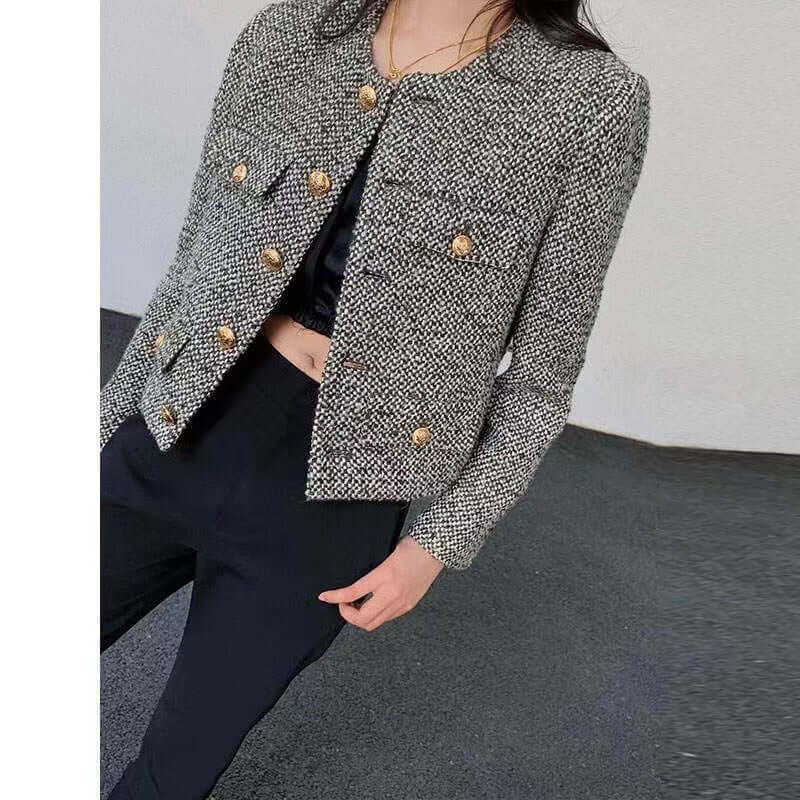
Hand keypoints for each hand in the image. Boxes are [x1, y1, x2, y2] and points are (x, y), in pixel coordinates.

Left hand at [318, 535, 443, 630]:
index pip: (353, 592)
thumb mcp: (386, 554)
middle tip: (343, 604)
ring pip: (374, 623)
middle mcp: (393, 593)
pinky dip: (375, 615)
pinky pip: (386, 619)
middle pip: (362, 619)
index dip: (335, 597)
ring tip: (356, 605)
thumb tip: (356, 585)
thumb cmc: (412, 546)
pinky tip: (372, 604)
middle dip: (347, 615)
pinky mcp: (408, 606)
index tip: (324, 597)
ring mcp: (402, 603)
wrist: (436, 550)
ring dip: (360, 618)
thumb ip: (373, 572)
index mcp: (385, 575)